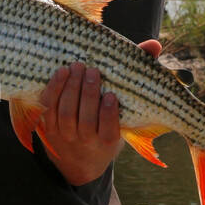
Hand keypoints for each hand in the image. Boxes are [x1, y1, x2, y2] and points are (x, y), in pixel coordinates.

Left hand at [39, 40, 162, 185]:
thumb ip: (139, 77)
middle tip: (92, 71)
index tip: (111, 95)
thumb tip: (154, 45)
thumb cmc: (108, 125)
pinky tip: (61, 72)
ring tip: (77, 68)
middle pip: (85, 120)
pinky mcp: (49, 129)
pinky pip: (49, 108)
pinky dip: (54, 89)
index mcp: (107, 142)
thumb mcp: (126, 114)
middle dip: (88, 94)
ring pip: (66, 113)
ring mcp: (65, 136)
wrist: (79, 159)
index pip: (109, 131)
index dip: (109, 114)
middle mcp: (86, 142)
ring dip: (70, 89)